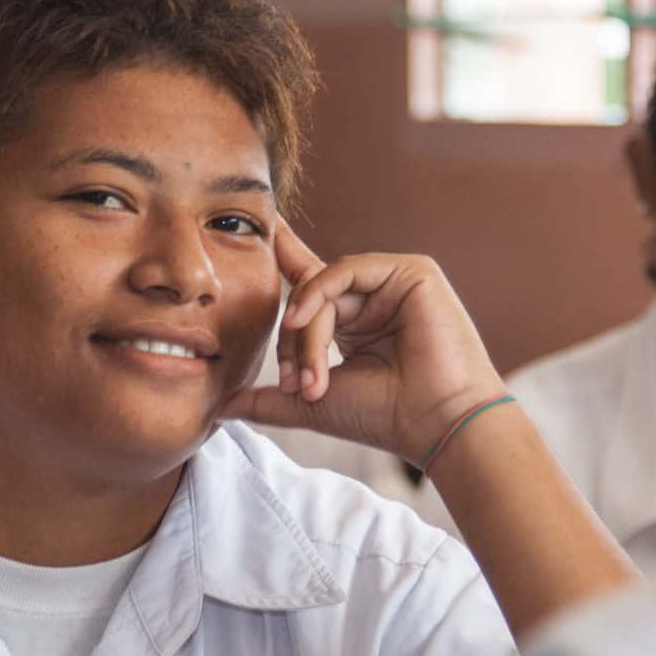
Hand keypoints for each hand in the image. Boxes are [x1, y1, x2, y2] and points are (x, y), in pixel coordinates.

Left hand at [223, 219, 507, 466]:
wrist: (435, 425)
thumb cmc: (384, 418)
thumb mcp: (311, 403)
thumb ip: (268, 399)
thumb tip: (220, 407)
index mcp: (355, 323)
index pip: (310, 283)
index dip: (283, 258)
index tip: (257, 229)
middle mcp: (374, 299)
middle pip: (308, 295)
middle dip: (292, 340)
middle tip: (294, 384)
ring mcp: (394, 283)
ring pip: (325, 286)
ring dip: (307, 331)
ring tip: (311, 375)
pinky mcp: (413, 272)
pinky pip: (347, 269)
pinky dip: (320, 295)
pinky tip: (305, 322)